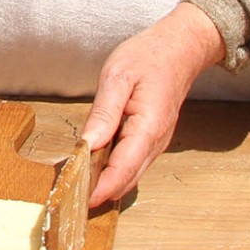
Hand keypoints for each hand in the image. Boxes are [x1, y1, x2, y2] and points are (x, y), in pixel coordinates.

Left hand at [82, 3, 223, 207]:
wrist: (180, 49)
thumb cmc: (149, 57)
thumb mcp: (118, 77)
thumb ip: (103, 113)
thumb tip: (88, 145)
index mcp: (148, 128)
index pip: (123, 169)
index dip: (100, 188)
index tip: (78, 200)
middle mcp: (155, 142)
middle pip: (126, 179)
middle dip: (100, 191)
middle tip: (69, 194)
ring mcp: (156, 143)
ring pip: (130, 174)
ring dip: (105, 182)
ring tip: (75, 182)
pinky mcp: (151, 140)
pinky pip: (132, 163)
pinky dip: (113, 170)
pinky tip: (92, 164)